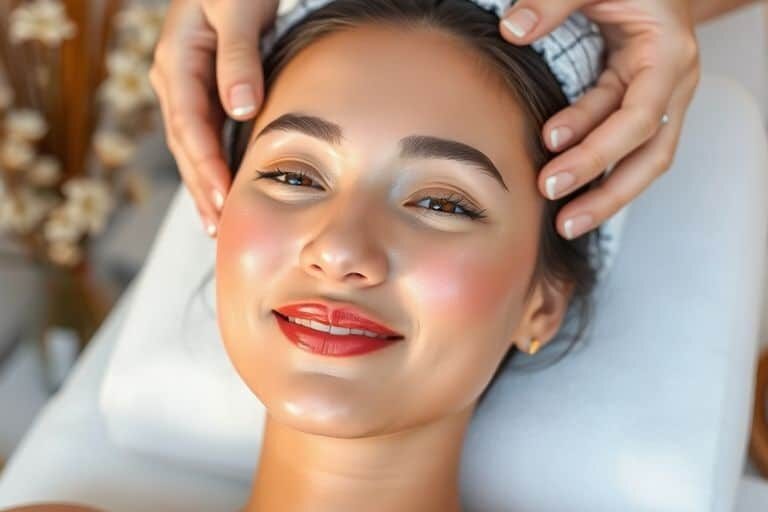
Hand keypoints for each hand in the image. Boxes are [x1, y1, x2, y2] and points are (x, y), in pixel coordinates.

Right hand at [149, 0, 279, 236]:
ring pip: (191, 144)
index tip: (224, 199)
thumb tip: (241, 109)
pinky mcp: (203, 89)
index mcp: (176, 61)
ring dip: (203, 184)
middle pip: (185, 143)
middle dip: (201, 187)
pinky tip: (219, 190)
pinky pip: (204, 134)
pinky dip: (212, 164)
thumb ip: (239, 58)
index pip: (189, 125)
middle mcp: (175, 77)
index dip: (206, 165)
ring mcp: (186, 85)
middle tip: (219, 229)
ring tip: (214, 223)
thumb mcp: (238, 10)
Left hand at [499, 0, 700, 238]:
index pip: (639, 117)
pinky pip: (627, 152)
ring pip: (643, 163)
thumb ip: (554, 1)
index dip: (595, 145)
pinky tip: (574, 196)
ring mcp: (662, 100)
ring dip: (606, 196)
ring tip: (566, 223)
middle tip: (563, 219)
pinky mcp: (643, 108)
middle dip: (607, 193)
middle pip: (650, 156)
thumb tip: (512, 30)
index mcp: (667, 55)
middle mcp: (673, 85)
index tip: (550, 158)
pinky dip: (601, 175)